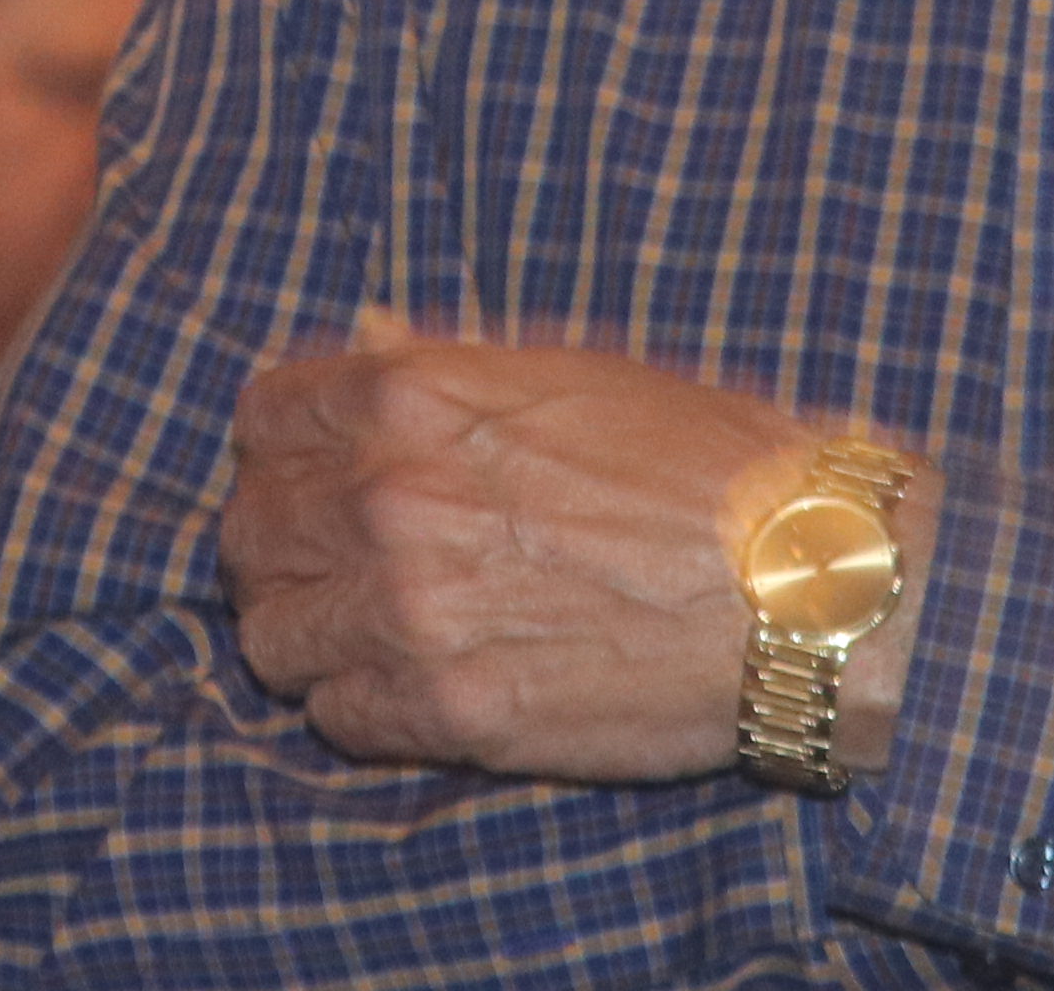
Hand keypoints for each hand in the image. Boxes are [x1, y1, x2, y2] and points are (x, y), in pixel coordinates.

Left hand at [221, 316, 833, 780]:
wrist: (802, 585)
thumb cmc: (702, 462)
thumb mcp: (567, 372)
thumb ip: (444, 364)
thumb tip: (363, 335)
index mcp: (411, 397)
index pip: (263, 419)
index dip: (281, 450)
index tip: (308, 476)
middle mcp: (389, 497)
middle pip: (251, 532)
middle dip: (281, 548)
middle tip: (330, 567)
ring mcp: (411, 610)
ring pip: (272, 636)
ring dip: (308, 635)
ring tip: (361, 636)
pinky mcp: (449, 712)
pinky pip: (335, 718)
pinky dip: (358, 707)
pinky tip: (409, 690)